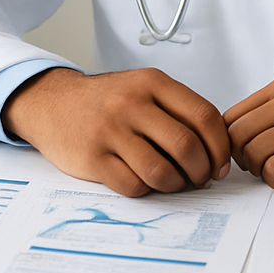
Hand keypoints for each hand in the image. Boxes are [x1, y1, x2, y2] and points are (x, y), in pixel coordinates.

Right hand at [2, 67, 230, 196]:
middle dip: (201, 171)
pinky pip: (133, 186)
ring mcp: (109, 131)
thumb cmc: (108, 102)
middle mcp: (130, 103)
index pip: (204, 115)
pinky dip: (146, 190)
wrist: (53, 103)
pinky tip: (144, 181)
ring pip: (161, 171)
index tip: (220, 165)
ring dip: (175, 185)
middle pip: (186, 146)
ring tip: (173, 182)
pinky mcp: (92, 158)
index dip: (220, 147)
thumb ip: (178, 111)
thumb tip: (217, 153)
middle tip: (200, 179)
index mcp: (152, 82)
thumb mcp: (143, 89)